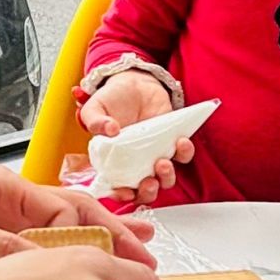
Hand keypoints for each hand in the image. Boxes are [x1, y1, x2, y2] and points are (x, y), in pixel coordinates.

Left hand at [0, 164, 156, 275]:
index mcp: (4, 191)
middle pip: (73, 226)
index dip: (106, 228)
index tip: (137, 250)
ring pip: (58, 252)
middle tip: (150, 264)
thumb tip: (43, 266)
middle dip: (113, 243)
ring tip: (135, 278)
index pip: (68, 207)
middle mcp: (7, 212)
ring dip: (94, 265)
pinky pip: (33, 274)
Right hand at [78, 72, 193, 206]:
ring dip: (166, 177)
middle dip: (148, 192)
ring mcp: (154, 156)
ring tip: (163, 163)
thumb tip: (109, 130)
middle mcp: (135, 165)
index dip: (121, 195)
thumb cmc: (112, 99)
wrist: (134, 83)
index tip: (126, 193)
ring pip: (165, 179)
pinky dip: (184, 153)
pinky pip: (182, 156)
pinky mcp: (172, 144)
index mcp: (113, 162)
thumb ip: (95, 121)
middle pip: (143, 191)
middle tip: (149, 182)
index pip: (116, 187)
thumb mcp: (95, 108)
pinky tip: (181, 141)